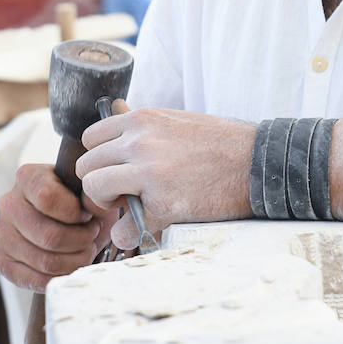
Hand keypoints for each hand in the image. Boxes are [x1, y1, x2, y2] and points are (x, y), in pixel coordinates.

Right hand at [0, 163, 117, 292]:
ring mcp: (1, 234)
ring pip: (45, 261)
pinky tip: (70, 265)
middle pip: (49, 236)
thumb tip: (95, 206)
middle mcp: (8, 204)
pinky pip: (34, 280)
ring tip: (84, 249)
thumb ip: (93, 196)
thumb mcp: (88, 191)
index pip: (47, 199)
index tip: (88, 215)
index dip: (75, 213)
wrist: (62, 218)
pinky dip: (59, 277)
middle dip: (81, 241)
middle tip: (91, 236)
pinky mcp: (1, 260)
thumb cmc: (77, 202)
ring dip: (74, 260)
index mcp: (27, 177)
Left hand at [76, 101, 256, 249]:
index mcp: (142, 120)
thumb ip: (142, 123)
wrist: (256, 164)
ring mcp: (148, 173)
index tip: (116, 170)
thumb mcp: (176, 120)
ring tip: (130, 207)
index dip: (100, 158)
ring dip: (107, 203)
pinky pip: (123, 228)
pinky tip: (146, 228)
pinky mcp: (161, 205)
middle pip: (87, 165)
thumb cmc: (219, 143)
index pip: (91, 138)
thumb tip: (113, 108)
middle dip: (99, 183)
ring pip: (94, 189)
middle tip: (121, 193)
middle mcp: (139, 142)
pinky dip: (129, 234)